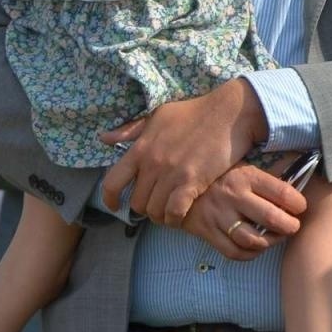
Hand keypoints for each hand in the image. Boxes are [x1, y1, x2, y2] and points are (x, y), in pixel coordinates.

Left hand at [100, 79, 266, 225]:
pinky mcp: (192, 182)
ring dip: (161, 215)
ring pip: (155, 211)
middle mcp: (151, 163)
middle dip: (144, 207)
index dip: (109, 199)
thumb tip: (104, 138)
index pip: (112, 181)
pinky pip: (175, 212)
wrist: (226, 112)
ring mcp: (171, 173)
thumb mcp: (156, 116)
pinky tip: (181, 214)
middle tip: (156, 204)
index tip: (114, 206)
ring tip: (169, 211)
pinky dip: (176, 218)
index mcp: (140, 148)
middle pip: (136, 202)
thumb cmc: (192, 112)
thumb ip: (130, 131)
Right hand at [181, 162, 305, 259]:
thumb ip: (265, 177)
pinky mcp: (207, 231)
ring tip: (274, 238)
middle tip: (292, 227)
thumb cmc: (217, 176)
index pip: (283, 193)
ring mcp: (218, 215)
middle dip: (290, 227)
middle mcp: (232, 196)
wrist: (175, 185)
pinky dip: (250, 254)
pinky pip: (234, 252)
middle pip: (272, 219)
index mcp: (245, 176)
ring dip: (270, 243)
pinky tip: (255, 247)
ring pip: (253, 240)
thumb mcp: (240, 166)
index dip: (299, 204)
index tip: (299, 207)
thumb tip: (298, 183)